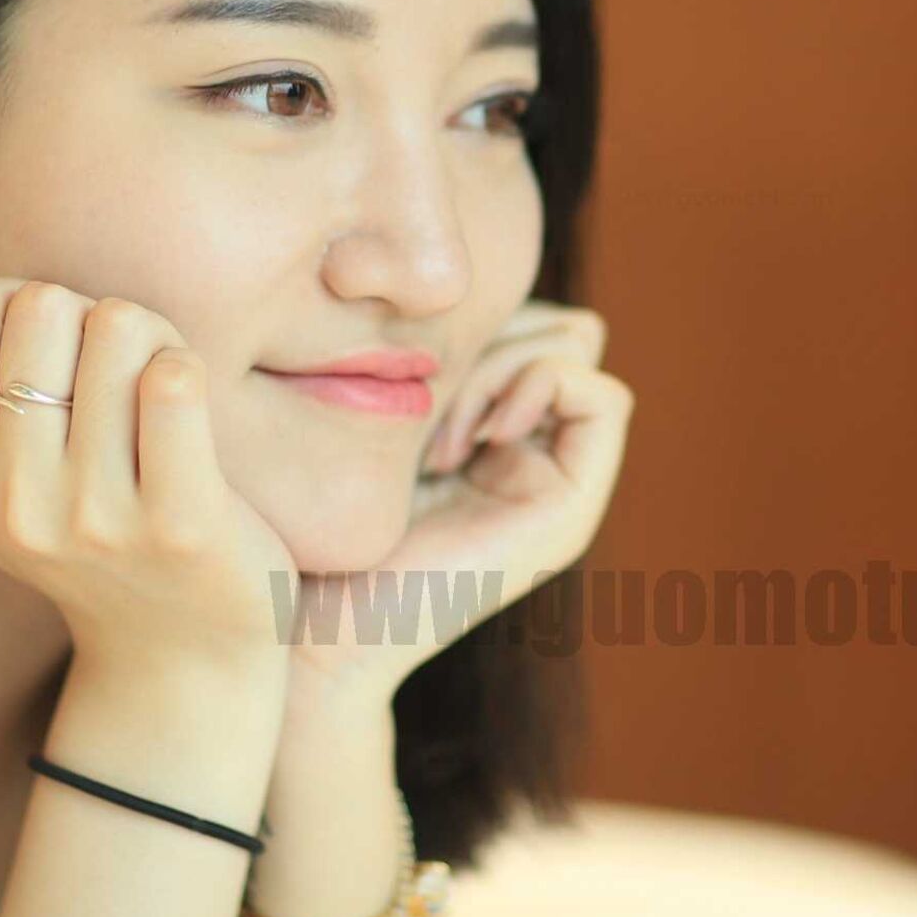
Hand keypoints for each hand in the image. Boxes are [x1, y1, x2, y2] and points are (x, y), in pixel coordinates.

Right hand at [0, 275, 296, 681]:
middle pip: (41, 302)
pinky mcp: (181, 524)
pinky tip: (186, 406)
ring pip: (119, 325)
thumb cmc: (82, 533)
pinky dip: (185, 369)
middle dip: (88, 313)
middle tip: (114, 370)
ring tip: (155, 394)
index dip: (17, 298)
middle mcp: (13, 500)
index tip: (51, 348)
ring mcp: (95, 515)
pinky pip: (174, 383)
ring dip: (152, 339)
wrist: (178, 651)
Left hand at [283, 299, 631, 715]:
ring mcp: (561, 484)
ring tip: (443, 434)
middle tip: (427, 410)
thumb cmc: (313, 527)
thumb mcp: (368, 417)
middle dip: (494, 337)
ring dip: (507, 366)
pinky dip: (543, 388)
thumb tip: (451, 288)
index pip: (528, 318)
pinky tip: (476, 438)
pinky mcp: (573, 510)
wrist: (311, 629)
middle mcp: (536, 456)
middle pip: (561, 325)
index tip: (405, 377)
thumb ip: (419, 363)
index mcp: (493, 436)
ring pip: (581, 350)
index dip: (480, 319)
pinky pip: (606, 397)